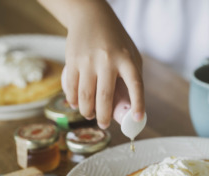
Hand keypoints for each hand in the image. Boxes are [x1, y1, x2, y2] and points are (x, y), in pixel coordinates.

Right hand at [61, 1, 143, 127]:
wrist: (90, 17)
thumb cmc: (115, 41)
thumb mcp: (131, 55)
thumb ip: (132, 78)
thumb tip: (129, 107)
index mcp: (127, 59)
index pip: (135, 85)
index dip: (138, 104)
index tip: (137, 118)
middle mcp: (107, 60)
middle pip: (104, 97)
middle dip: (103, 117)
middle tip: (104, 125)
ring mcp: (88, 60)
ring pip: (85, 96)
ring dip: (87, 112)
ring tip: (90, 115)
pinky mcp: (72, 60)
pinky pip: (71, 88)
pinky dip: (72, 101)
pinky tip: (76, 105)